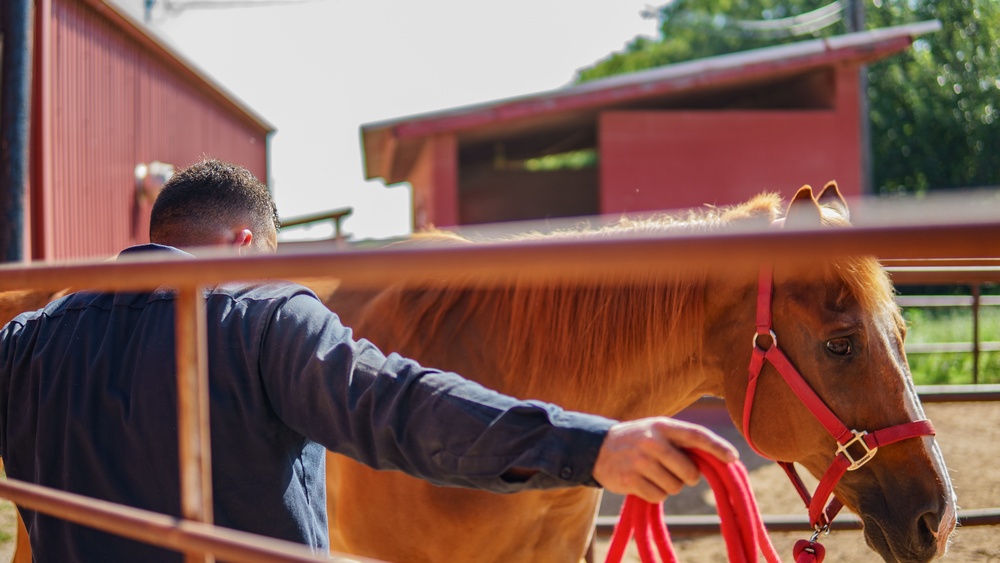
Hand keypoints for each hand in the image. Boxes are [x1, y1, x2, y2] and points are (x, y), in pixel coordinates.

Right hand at [591, 417, 738, 502]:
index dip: (717, 447)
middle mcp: (652, 441)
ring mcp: (639, 461)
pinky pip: (658, 496)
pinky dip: (654, 494)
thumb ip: (682, 442)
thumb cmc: (637, 440)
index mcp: (662, 426)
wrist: (596, 448)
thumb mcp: (657, 431)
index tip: (733, 458)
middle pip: (690, 472)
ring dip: (668, 486)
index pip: (696, 434)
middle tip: (672, 470)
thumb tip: (718, 459)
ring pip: (674, 488)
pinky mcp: (629, 480)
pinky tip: (642, 482)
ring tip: (652, 473)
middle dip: (687, 477)